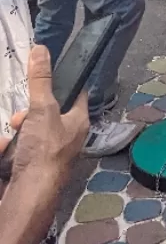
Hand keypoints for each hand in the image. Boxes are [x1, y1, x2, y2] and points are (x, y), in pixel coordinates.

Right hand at [10, 46, 88, 189]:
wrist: (31, 194)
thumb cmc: (44, 150)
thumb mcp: (41, 109)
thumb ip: (40, 81)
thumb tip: (41, 49)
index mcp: (79, 121)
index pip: (76, 93)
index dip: (62, 82)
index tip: (45, 76)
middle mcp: (69, 137)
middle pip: (47, 112)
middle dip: (29, 112)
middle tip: (20, 118)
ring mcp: (52, 153)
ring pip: (31, 130)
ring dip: (18, 129)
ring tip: (13, 135)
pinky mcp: (35, 165)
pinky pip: (21, 148)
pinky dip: (11, 147)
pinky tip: (6, 149)